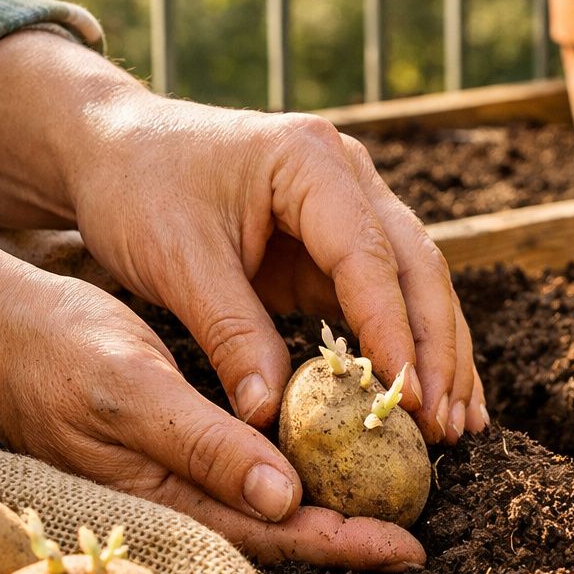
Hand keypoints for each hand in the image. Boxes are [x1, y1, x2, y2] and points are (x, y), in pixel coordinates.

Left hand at [0, 31, 486, 446]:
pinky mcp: (341, 247)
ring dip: (440, 355)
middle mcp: (349, 177)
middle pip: (417, 267)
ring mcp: (354, 208)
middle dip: (437, 350)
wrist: (114, 148)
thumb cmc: (137, 189)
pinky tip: (435, 398)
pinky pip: (391, 300)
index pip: (369, 255)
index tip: (406, 398)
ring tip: (460, 425)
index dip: (393, 331)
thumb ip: (231, 334)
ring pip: (418, 285)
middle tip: (447, 423)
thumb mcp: (176, 262)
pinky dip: (412, 350)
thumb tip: (269, 419)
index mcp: (310, 160)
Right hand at [0, 188, 424, 569]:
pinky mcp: (174, 444)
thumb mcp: (132, 390)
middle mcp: (175, 494)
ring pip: (266, 503)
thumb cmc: (57, 351)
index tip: (406, 545)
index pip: (271, 532)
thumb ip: (204, 445)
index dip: (342, 541)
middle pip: (279, 528)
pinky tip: (330, 459)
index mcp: (165, 493)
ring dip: (329, 506)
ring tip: (393, 503)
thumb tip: (284, 500)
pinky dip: (294, 469)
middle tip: (418, 538)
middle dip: (349, 535)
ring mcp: (172, 472)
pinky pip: (246, 469)